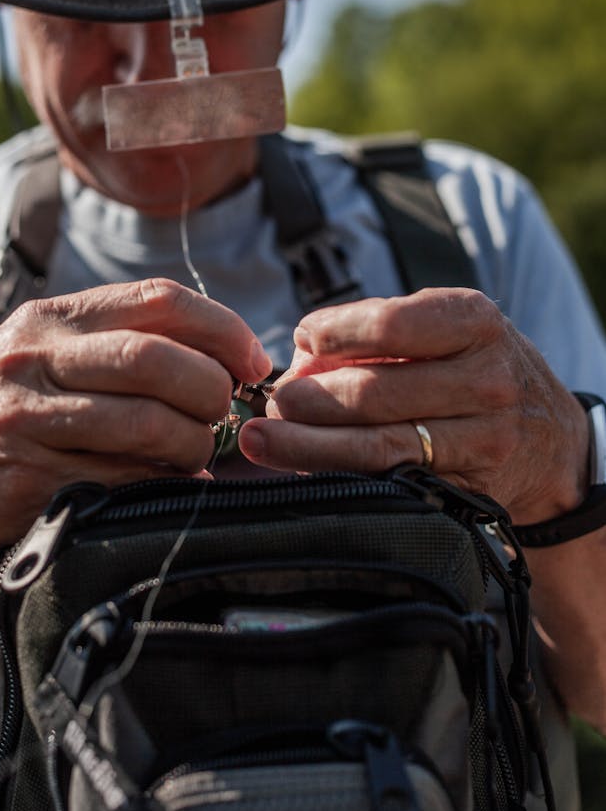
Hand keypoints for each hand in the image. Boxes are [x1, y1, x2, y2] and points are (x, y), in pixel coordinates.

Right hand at [0, 278, 270, 572]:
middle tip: (224, 414)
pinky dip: (160, 484)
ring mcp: (27, 417)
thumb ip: (112, 347)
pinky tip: (168, 485)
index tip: (253, 361)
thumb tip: (216, 362)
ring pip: (145, 422)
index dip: (223, 328)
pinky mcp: (26, 476)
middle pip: (157, 358)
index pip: (159, 299)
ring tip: (196, 454)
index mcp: (51, 319)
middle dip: (211, 389)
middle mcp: (35, 358)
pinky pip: (120, 478)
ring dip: (192, 443)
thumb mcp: (38, 359)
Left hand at [239, 287, 587, 523]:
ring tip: (260, 438)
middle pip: (375, 394)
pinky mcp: (471, 488)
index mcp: (476, 323)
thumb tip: (302, 349)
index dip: (337, 332)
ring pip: (378, 447)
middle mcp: (487, 380)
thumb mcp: (448, 328)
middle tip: (270, 401)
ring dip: (307, 445)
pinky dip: (339, 475)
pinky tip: (302, 467)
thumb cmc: (476, 366)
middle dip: (308, 398)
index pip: (393, 324)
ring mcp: (483, 440)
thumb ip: (379, 329)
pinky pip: (391, 482)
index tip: (301, 337)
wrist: (550, 436)